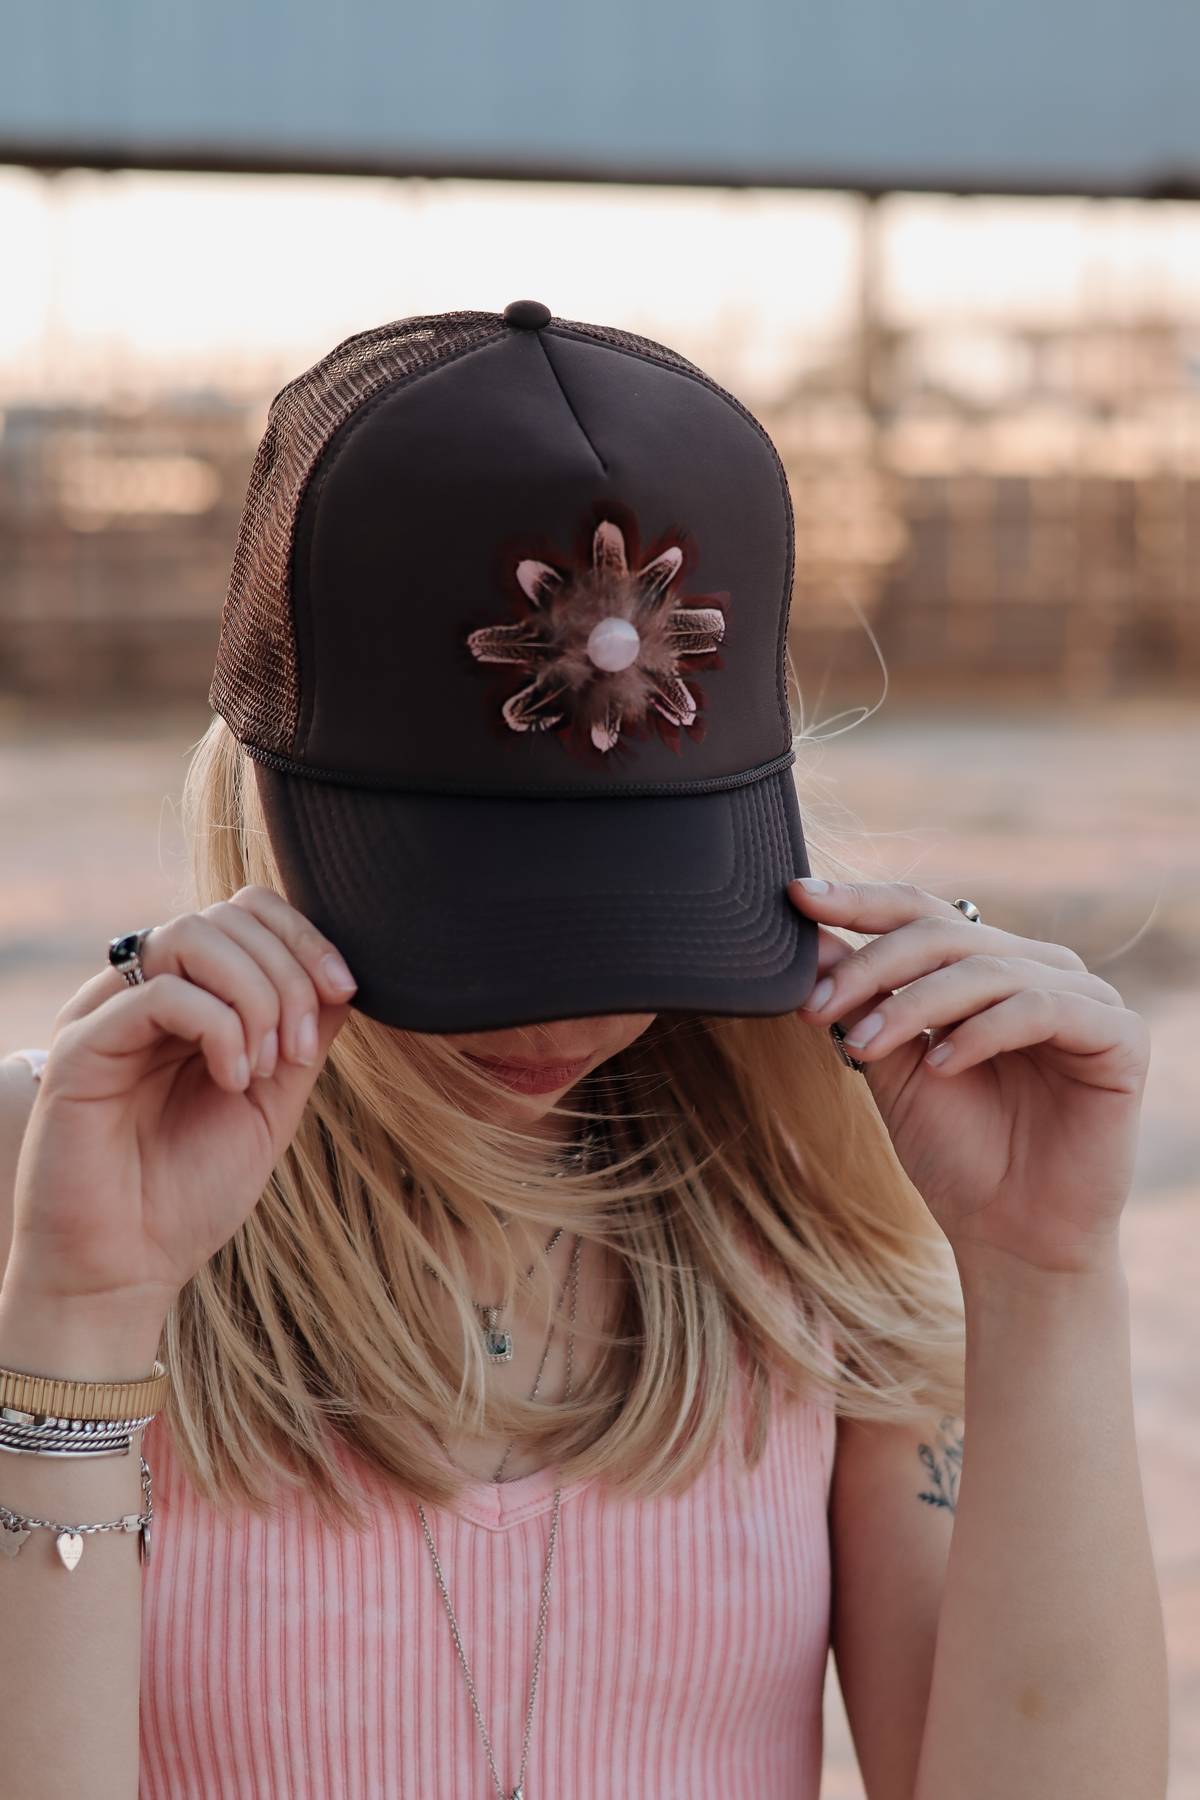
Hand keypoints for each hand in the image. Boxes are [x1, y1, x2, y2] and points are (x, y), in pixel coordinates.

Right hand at [6, 886, 358, 1324]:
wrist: (124, 1272)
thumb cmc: (189, 1196)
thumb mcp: (272, 1104)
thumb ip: (301, 1037)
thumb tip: (342, 977)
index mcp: (186, 998)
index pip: (244, 912)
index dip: (303, 936)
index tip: (345, 989)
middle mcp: (140, 993)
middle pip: (225, 915)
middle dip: (288, 971)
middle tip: (298, 1051)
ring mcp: (105, 1014)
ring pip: (190, 936)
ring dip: (255, 995)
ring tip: (265, 1067)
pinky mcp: (79, 1048)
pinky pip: (159, 994)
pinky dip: (218, 1027)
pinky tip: (232, 1081)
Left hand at [787, 878, 1150, 1277]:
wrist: (1010, 1235)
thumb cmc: (954, 1152)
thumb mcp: (889, 1065)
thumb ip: (860, 1001)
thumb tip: (808, 937)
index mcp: (987, 967)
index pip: (921, 912)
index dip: (859, 902)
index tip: (795, 898)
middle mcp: (1038, 969)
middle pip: (946, 933)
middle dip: (873, 966)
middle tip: (818, 1007)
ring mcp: (1083, 997)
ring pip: (987, 968)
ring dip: (914, 1004)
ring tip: (864, 1046)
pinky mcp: (1119, 1036)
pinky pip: (1042, 1008)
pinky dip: (983, 1031)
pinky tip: (943, 1065)